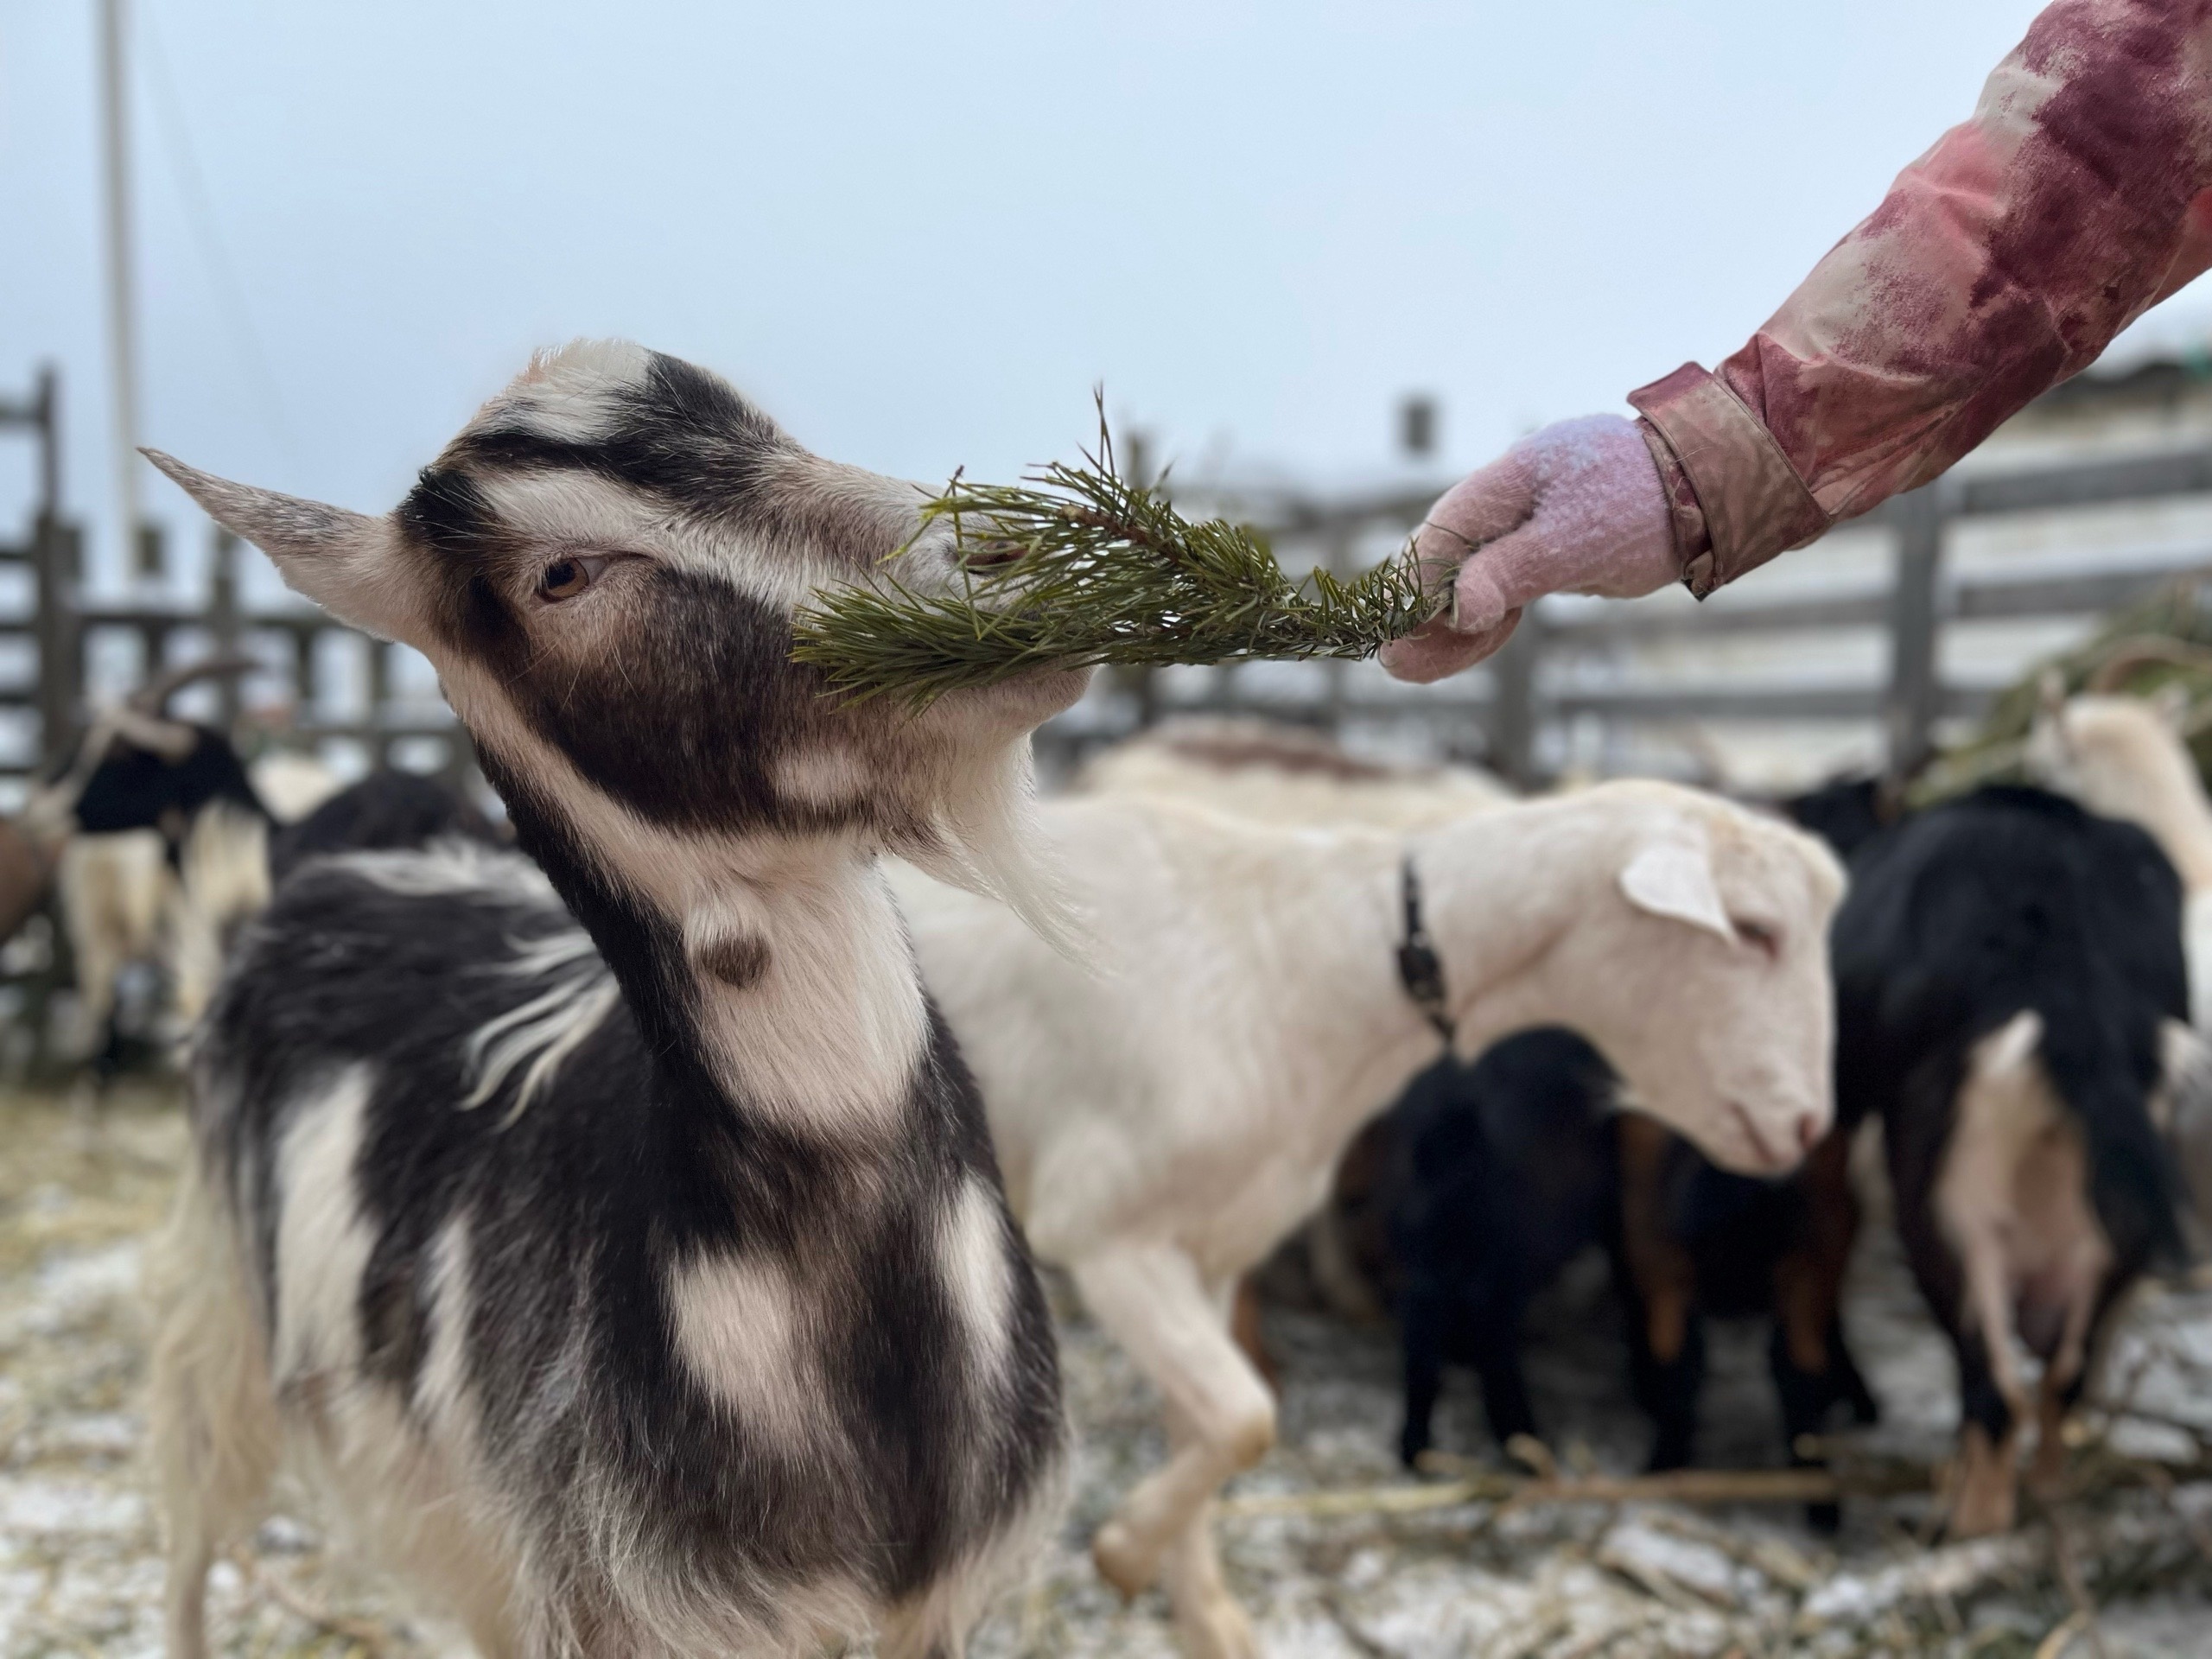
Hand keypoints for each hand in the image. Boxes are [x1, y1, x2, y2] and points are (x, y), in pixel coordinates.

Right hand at [1380, 414, 1679, 681]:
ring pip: (1474, 577)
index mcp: (1514, 474)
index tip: (1395, 626)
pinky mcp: (1551, 547)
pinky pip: (1503, 587)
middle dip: (1421, 612)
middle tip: (1392, 661)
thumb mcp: (1578, 544)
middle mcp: (1514, 494)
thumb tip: (1455, 608)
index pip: (1445, 529)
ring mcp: (1531, 521)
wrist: (1717, 489)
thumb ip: (1511, 571)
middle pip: (1450, 557)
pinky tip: (1456, 653)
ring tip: (1408, 670)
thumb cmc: (1649, 511)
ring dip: (1446, 625)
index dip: (1416, 581)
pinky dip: (1482, 622)